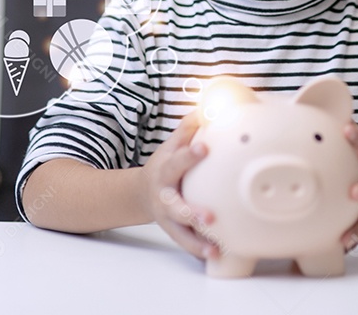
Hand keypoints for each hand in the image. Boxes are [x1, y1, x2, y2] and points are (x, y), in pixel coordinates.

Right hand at [141, 112, 218, 259]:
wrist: (140, 193)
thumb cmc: (166, 164)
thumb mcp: (172, 143)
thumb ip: (190, 126)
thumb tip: (209, 103)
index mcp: (165, 169)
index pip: (177, 160)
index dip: (189, 155)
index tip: (204, 148)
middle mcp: (165, 195)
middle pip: (175, 204)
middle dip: (190, 210)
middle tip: (209, 215)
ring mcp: (168, 216)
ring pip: (180, 230)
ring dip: (196, 238)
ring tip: (214, 246)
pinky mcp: (175, 231)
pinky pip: (187, 242)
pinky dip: (200, 249)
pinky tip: (216, 254)